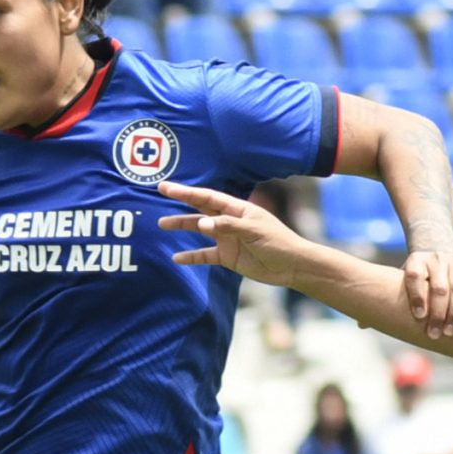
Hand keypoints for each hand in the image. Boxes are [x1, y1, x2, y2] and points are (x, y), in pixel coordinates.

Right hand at [160, 182, 312, 286]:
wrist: (292, 266)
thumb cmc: (278, 242)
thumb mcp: (254, 231)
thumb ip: (227, 226)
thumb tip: (202, 224)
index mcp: (237, 209)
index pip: (207, 197)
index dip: (187, 192)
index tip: (167, 188)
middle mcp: (229, 221)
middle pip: (200, 208)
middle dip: (181, 201)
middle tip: (160, 194)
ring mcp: (227, 239)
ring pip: (199, 230)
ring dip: (182, 226)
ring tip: (162, 224)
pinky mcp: (228, 257)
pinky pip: (205, 255)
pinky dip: (191, 256)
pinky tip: (176, 258)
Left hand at [398, 246, 452, 339]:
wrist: (440, 259)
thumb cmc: (419, 279)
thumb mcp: (404, 282)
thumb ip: (396, 298)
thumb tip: (371, 324)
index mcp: (416, 261)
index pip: (415, 276)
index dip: (417, 296)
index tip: (419, 316)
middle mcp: (436, 258)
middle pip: (438, 287)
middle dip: (437, 313)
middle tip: (433, 334)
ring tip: (448, 331)